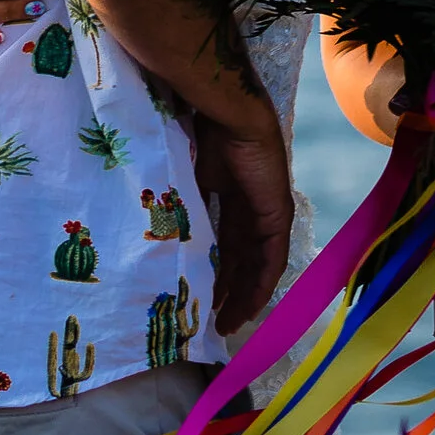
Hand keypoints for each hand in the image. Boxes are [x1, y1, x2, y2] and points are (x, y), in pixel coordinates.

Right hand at [193, 110, 291, 336]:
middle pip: (241, 260)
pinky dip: (262, 281)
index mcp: (229, 195)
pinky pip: (272, 257)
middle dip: (228, 291)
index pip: (225, 244)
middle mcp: (251, 208)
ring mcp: (268, 212)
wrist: (228, 113)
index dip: (215, 271)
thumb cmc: (200, 134)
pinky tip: (250, 303)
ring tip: (228, 321)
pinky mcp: (277, 214)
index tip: (201, 296)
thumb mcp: (185, 179)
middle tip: (213, 320)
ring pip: (257, 264)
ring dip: (245, 294)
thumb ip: (181, 205)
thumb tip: (156, 231)